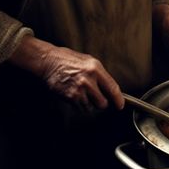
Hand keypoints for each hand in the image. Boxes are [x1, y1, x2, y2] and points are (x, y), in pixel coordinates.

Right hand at [9, 35, 123, 111]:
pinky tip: (75, 95)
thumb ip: (100, 74)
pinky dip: (80, 105)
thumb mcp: (88, 61)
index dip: (118, 99)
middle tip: (96, 97)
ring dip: (89, 104)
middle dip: (100, 102)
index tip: (119, 105)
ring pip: (91, 108)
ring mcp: (79, 89)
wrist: (49, 62)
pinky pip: (81, 108)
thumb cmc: (68, 59)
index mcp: (96, 68)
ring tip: (83, 93)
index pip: (113, 88)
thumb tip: (109, 87)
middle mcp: (89, 80)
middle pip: (103, 103)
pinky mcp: (70, 97)